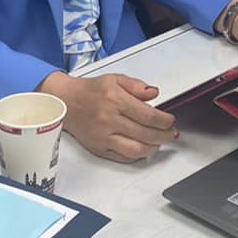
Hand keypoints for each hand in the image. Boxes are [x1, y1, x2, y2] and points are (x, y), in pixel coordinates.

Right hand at [37, 72, 177, 162]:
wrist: (66, 101)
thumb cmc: (90, 91)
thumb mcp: (115, 79)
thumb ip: (137, 86)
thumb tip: (154, 93)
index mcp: (115, 100)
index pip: (148, 115)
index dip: (164, 120)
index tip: (170, 121)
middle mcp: (109, 119)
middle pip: (145, 134)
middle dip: (164, 135)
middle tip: (171, 133)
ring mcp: (103, 136)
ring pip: (135, 149)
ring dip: (153, 148)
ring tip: (159, 142)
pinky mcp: (98, 148)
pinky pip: (122, 157)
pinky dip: (137, 155)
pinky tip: (143, 149)